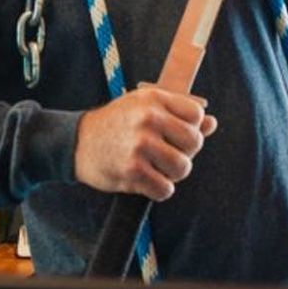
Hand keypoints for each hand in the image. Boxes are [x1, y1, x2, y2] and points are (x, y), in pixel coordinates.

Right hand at [73, 84, 217, 199]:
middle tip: (168, 155)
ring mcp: (140, 145)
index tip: (177, 135)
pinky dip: (159, 190)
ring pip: (182, 168)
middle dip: (186, 153)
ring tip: (158, 169)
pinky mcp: (132, 171)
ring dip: (173, 174)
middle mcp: (148, 118)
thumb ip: (178, 114)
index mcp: (153, 99)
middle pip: (194, 142)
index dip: (192, 128)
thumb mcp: (144, 108)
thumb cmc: (117, 124)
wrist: (76, 143)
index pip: (196, 115)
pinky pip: (165, 189)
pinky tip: (147, 181)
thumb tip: (211, 123)